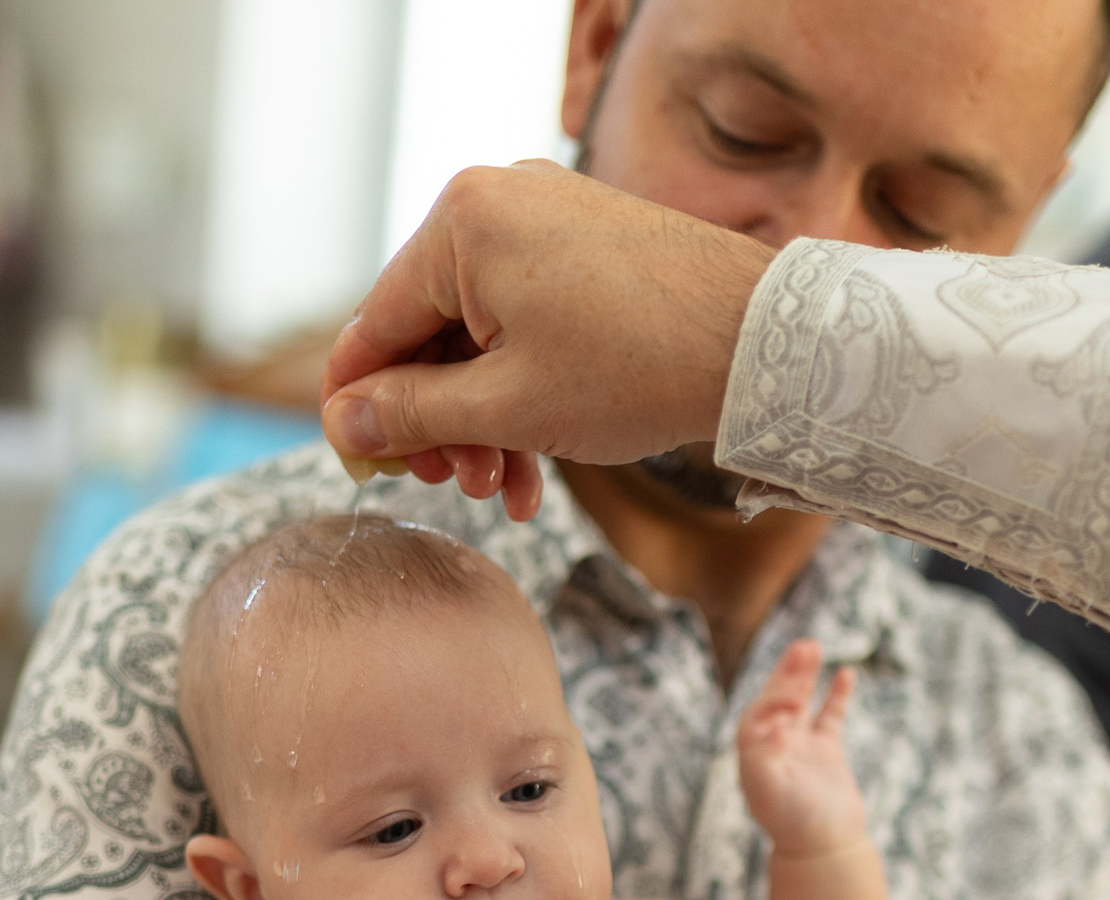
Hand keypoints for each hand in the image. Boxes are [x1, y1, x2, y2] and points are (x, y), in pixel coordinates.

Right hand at [320, 162, 773, 521]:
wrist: (765, 346)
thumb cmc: (637, 369)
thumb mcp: (506, 407)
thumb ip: (412, 414)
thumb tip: (344, 422)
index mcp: (461, 222)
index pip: (375, 324)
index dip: (359, 404)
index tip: (357, 464)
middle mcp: (498, 201)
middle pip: (429, 331)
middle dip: (440, 423)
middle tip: (453, 486)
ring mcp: (549, 217)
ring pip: (483, 336)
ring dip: (486, 421)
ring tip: (505, 489)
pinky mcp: (590, 244)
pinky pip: (529, 320)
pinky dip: (526, 388)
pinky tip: (538, 466)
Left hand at [736, 639, 862, 854]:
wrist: (825, 849)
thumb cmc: (794, 823)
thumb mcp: (772, 790)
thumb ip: (767, 756)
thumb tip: (777, 725)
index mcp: (754, 754)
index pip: (758, 714)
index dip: (774, 700)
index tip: (795, 700)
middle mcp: (774, 747)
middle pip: (777, 699)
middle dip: (788, 673)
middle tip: (804, 646)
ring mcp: (802, 747)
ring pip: (802, 701)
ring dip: (805, 675)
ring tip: (813, 646)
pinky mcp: (827, 753)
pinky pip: (831, 716)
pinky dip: (836, 695)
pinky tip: (845, 674)